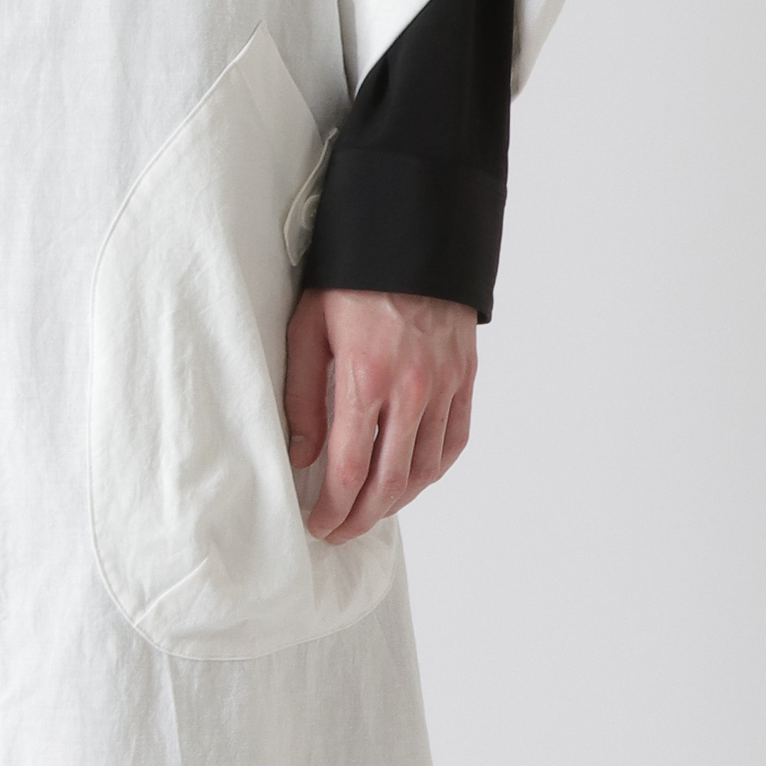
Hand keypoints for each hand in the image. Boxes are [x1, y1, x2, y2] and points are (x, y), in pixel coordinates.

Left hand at [283, 288, 476, 545]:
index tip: (316, 524)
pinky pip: (454, 442)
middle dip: (360, 518)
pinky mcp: (464, 378)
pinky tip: (411, 479)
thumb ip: (303, 396)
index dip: (332, 508)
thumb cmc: (350, 278)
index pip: (348, 470)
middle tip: (337, 530)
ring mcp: (444, 386)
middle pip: (389, 483)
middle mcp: (412, 390)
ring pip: (425, 470)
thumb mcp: (308, 327)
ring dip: (396, 501)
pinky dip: (432, 471)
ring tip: (368, 510)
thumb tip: (301, 455)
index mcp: (366, 378)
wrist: (411, 235)